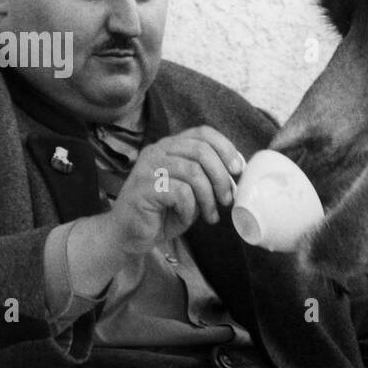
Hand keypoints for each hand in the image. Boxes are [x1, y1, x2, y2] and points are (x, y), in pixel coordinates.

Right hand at [102, 126, 244, 254]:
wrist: (129, 235)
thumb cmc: (163, 213)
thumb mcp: (191, 191)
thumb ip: (207, 177)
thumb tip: (236, 173)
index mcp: (170, 147)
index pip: (203, 133)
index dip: (226, 148)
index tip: (238, 170)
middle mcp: (157, 151)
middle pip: (201, 151)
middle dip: (221, 177)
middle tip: (227, 199)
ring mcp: (148, 168)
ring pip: (194, 172)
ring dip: (208, 198)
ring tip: (210, 215)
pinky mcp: (143, 188)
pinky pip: (181, 193)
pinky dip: (190, 209)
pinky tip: (185, 218)